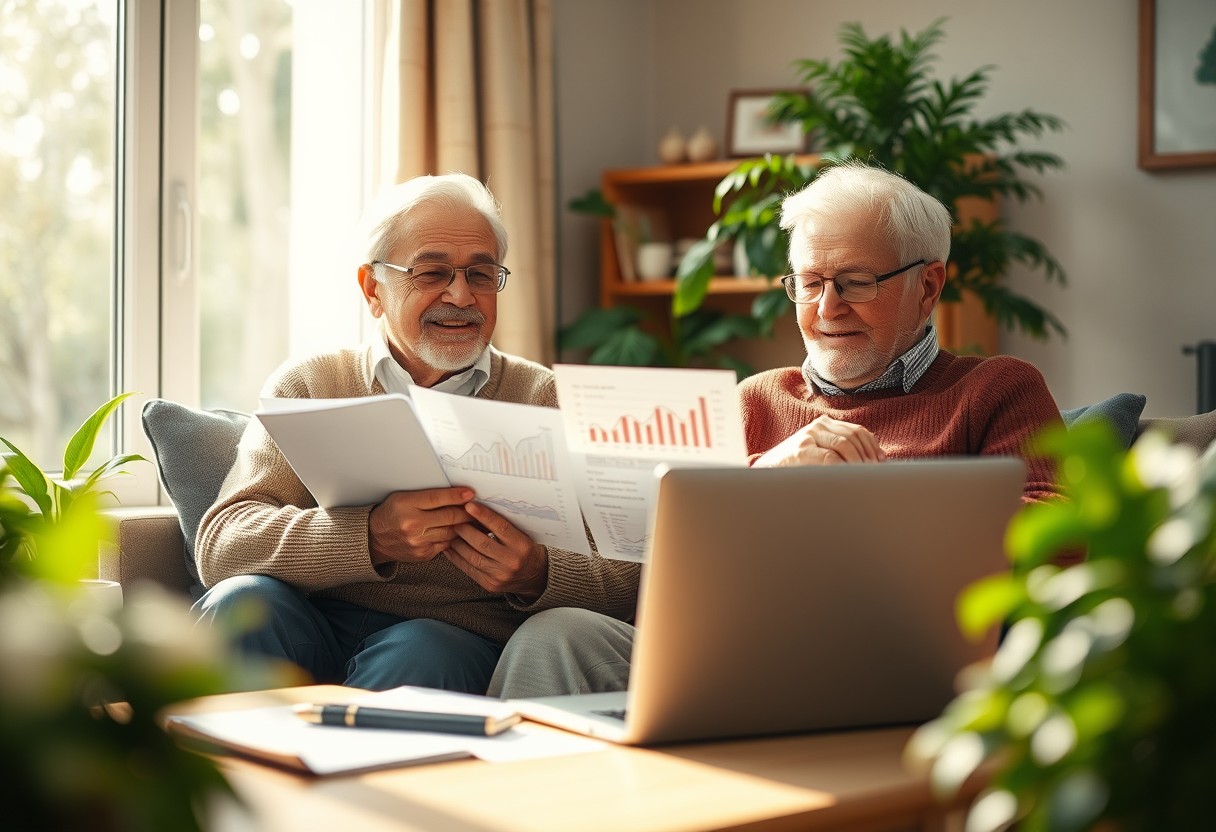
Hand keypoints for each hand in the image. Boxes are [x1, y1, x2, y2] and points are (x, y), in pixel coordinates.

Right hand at [368, 487, 475, 565]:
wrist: (375, 539)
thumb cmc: (391, 514)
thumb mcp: (403, 497)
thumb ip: (427, 495)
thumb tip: (455, 494)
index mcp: (406, 505)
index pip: (438, 498)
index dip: (457, 495)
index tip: (470, 493)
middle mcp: (412, 524)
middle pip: (449, 516)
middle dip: (467, 511)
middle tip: (479, 507)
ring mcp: (418, 542)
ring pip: (451, 531)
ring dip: (466, 525)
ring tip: (476, 519)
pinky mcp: (423, 554)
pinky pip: (446, 544)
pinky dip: (455, 537)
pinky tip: (463, 532)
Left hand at [445, 501, 548, 598]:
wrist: (535, 576)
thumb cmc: (525, 550)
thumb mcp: (521, 535)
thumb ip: (502, 526)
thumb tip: (477, 510)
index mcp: (522, 545)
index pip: (500, 527)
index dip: (483, 515)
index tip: (469, 505)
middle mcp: (511, 561)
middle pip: (482, 543)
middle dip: (464, 529)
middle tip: (454, 519)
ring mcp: (500, 575)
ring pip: (472, 557)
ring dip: (457, 543)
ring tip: (450, 532)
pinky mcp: (490, 585)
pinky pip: (469, 570)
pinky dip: (457, 558)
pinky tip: (450, 548)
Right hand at [753, 415, 885, 466]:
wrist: (766, 473)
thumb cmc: (798, 467)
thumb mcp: (822, 452)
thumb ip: (845, 450)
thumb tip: (880, 458)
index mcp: (825, 424)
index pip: (858, 431)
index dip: (873, 447)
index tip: (882, 463)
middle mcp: (817, 426)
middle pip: (853, 436)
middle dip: (868, 456)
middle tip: (875, 473)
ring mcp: (808, 437)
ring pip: (844, 445)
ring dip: (858, 462)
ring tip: (864, 476)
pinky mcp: (801, 451)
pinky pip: (829, 458)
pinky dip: (843, 468)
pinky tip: (848, 477)